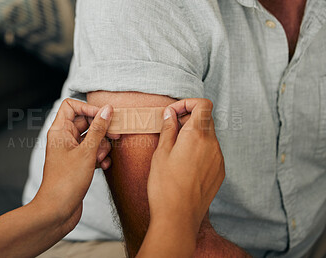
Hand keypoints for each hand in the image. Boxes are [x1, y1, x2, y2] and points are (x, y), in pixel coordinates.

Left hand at [32, 98, 115, 234]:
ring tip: (102, 157)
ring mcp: (71, 152)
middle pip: (85, 122)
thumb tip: (107, 110)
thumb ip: (99, 129)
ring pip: (91, 139)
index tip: (104, 116)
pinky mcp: (77, 165)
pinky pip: (92, 153)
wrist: (57, 211)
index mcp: (60, 131)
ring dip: (102, 146)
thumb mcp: (87, 152)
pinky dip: (100, 157)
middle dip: (101, 129)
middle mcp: (64, 139)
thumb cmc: (66, 182)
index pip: (71, 106)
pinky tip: (103, 166)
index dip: (89, 108)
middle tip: (116, 134)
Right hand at [147, 98, 224, 240]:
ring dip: (194, 135)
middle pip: (206, 119)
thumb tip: (170, 113)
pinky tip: (185, 164)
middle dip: (188, 119)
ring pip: (209, 136)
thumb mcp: (160, 153)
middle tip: (171, 130)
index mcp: (196, 135)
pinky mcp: (220, 172)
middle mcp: (212, 144)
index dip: (188, 103)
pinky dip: (200, 149)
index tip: (173, 113)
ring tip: (176, 150)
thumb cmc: (165, 186)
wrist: (178, 217)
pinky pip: (212, 152)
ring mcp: (218, 159)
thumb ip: (168, 129)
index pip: (203, 105)